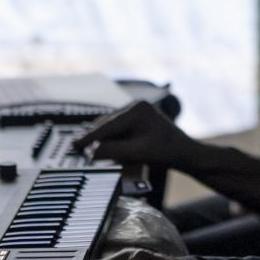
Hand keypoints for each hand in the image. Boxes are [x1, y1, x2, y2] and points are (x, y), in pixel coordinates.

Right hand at [74, 100, 192, 166]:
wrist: (186, 153)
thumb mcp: (137, 152)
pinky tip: (103, 146)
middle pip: (108, 124)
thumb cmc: (166, 152)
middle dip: (93, 137)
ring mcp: (138, 111)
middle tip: (76, 149)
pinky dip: (111, 138)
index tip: (73, 146)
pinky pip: (119, 128)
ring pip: (112, 126)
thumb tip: (91, 151)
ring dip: (102, 138)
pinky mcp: (140, 119)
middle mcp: (136, 106)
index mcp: (137, 109)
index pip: (108, 125)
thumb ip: (113, 151)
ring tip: (86, 149)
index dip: (89, 137)